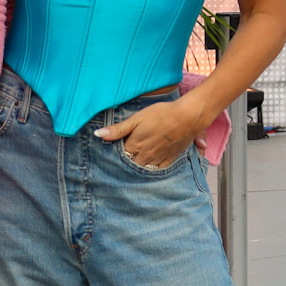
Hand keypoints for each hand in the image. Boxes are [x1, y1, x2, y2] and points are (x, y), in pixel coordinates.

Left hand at [95, 92, 212, 169]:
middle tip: (118, 166)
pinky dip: (151, 171)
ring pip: (143, 170)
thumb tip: (98, 134)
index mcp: (134, 146)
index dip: (114, 157)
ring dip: (137, 170)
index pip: (119, 157)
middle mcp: (144, 156)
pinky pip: (157, 171)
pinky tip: (148, 170)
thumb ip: (118, 129)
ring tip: (132, 169)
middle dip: (125, 166)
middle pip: (130, 166)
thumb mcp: (137, 118)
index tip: (109, 157)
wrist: (187, 117)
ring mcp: (158, 159)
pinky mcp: (169, 159)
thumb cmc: (160, 114)